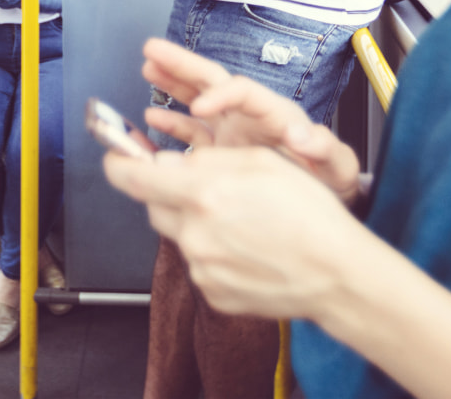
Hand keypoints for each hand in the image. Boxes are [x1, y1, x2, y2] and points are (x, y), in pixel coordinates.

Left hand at [103, 144, 362, 320]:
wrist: (335, 274)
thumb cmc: (309, 217)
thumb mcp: (261, 163)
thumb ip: (208, 160)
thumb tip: (170, 162)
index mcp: (204, 194)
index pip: (133, 178)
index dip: (117, 162)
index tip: (115, 156)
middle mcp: (195, 234)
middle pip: (153, 206)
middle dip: (166, 192)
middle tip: (201, 186)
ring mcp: (201, 268)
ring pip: (179, 235)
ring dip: (194, 222)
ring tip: (238, 219)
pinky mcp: (212, 293)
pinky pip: (198, 263)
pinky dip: (212, 251)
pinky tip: (245, 245)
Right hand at [139, 38, 361, 202]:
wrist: (327, 202)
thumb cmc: (333, 180)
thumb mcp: (337, 166)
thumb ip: (324, 148)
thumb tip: (303, 135)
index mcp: (274, 114)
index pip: (243, 92)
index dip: (220, 95)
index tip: (200, 106)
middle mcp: (250, 117)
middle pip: (213, 81)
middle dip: (183, 65)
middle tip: (153, 50)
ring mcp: (233, 133)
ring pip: (197, 99)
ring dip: (173, 84)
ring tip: (148, 68)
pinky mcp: (222, 152)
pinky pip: (192, 132)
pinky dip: (171, 124)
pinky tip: (151, 119)